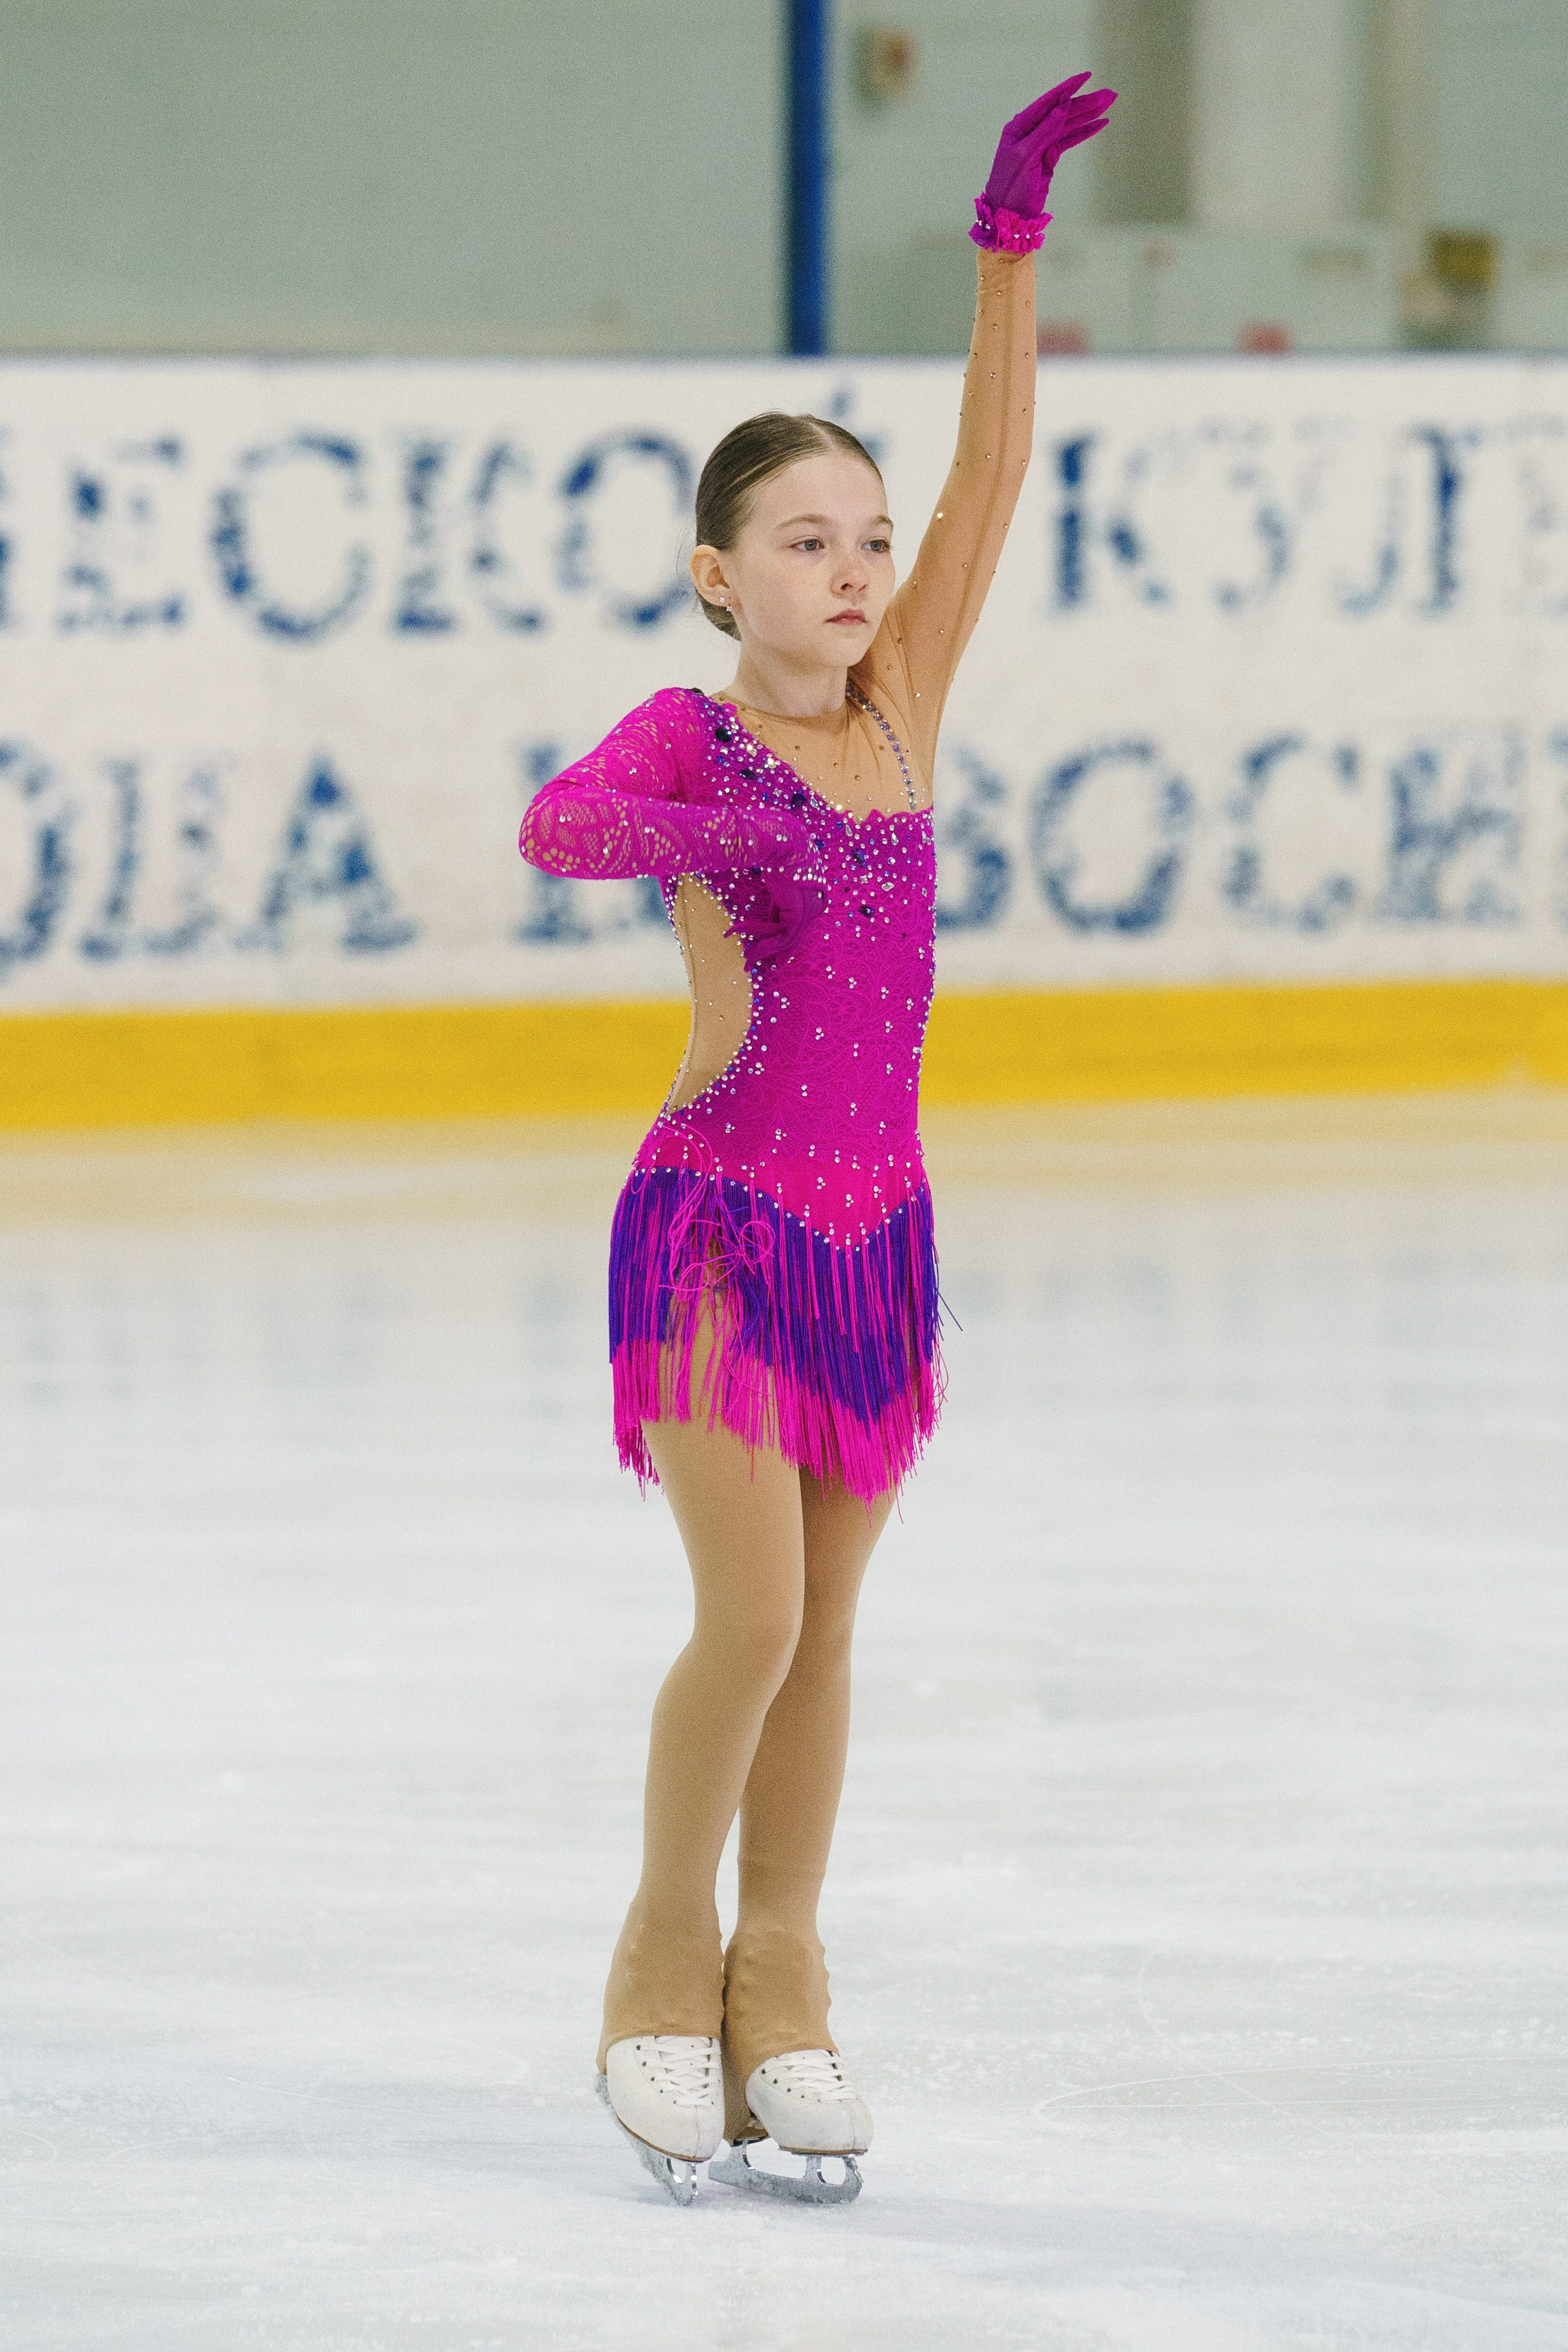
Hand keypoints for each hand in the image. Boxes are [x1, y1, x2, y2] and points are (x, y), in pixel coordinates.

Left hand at [981, 71, 1115, 223]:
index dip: (1068, 88)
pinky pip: (1069, 140)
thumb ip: (1045, 130)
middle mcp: (1031, 131)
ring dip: (1088, 115)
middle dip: (1085, 102)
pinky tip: (1099, 124)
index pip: (1048, 102)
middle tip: (1109, 94)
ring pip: (1068, 125)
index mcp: (1020, 126)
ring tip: (1108, 105)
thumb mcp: (1026, 156)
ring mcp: (1041, 144)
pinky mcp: (1048, 158)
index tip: (1087, 76)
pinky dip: (1084, 132)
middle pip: (1062, 112)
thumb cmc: (1010, 186)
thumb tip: (1063, 105)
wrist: (1007, 215)